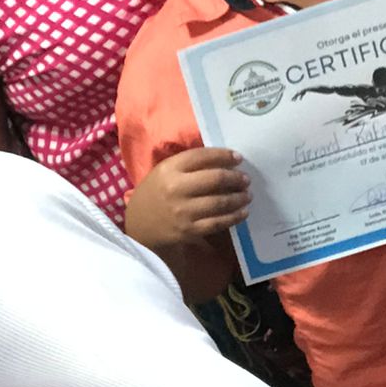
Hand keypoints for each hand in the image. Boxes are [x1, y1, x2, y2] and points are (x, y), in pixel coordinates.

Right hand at [125, 148, 249, 250]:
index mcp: (169, 169)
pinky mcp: (190, 230)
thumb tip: (223, 161)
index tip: (238, 158)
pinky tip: (242, 212)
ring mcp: (183, 211)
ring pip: (220, 202)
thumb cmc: (154, 194)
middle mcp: (176, 188)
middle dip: (236, 178)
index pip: (202, 156)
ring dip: (239, 198)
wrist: (138, 225)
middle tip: (245, 179)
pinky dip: (234, 217)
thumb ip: (188, 165)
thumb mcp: (164, 172)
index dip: (224, 155)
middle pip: (215, 178)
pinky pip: (219, 222)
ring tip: (247, 195)